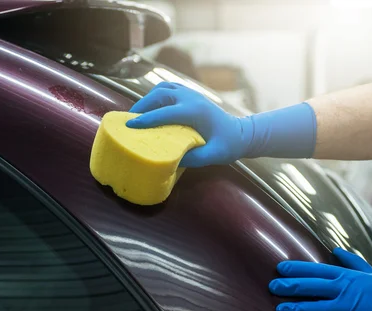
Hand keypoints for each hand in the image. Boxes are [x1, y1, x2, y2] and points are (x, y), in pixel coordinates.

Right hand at [127, 82, 249, 167]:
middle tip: (130, 120)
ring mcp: (192, 94)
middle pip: (160, 94)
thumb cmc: (229, 146)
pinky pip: (169, 89)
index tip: (130, 126)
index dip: (147, 119)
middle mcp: (192, 99)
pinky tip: (151, 109)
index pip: (165, 112)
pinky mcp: (191, 96)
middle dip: (143, 105)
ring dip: (149, 98)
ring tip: (138, 114)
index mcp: (196, 111)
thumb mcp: (213, 156)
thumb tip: (169, 160)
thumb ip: (193, 158)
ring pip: (163, 88)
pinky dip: (157, 96)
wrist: (242, 134)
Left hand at [269, 248, 371, 310]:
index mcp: (351, 277)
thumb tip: (337, 250)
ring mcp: (350, 308)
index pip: (318, 270)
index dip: (298, 269)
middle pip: (312, 286)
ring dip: (296, 307)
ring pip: (316, 307)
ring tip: (279, 308)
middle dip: (290, 286)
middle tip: (273, 286)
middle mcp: (347, 290)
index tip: (281, 268)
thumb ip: (353, 262)